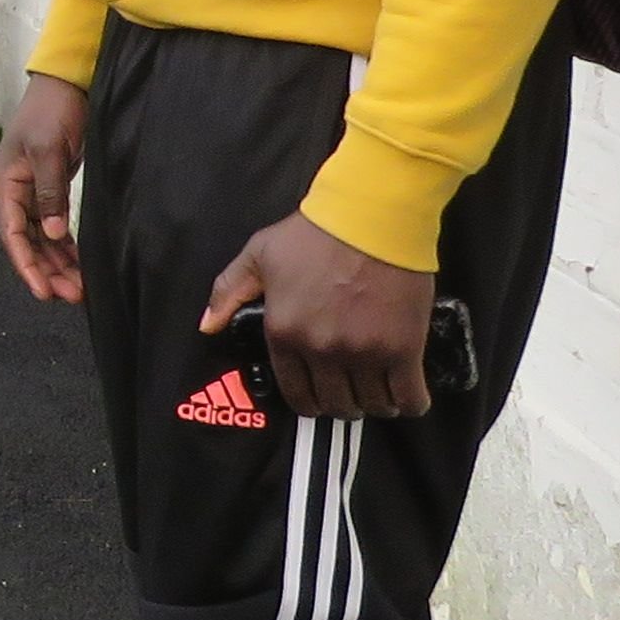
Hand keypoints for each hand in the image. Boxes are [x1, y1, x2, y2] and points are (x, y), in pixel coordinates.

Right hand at [0, 74, 90, 303]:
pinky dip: (66, 246)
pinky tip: (79, 263)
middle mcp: (16, 194)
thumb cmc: (52, 111)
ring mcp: (33, 193)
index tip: (44, 292)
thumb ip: (50, 193)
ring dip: (58, 263)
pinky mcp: (51, 190)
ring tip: (79, 288)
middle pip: (28, 243)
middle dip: (48, 271)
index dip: (27, 266)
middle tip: (72, 296)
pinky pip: (55, 227)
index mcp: (6, 185)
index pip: (13, 236)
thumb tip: (53, 234)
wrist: (67, 83)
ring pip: (43, 239)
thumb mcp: (49, 150)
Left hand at [204, 213, 431, 419]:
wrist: (373, 214)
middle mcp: (321, 350)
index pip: (296, 394)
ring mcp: (363, 353)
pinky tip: (409, 397)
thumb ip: (229, 290)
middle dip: (343, 403)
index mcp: (285, 333)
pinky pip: (409, 397)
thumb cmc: (317, 231)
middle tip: (352, 390)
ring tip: (380, 391)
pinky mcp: (403, 348)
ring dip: (376, 404)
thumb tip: (208, 325)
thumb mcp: (260, 253)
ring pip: (372, 405)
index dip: (310, 400)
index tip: (321, 395)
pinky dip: (411, 403)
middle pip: (335, 404)